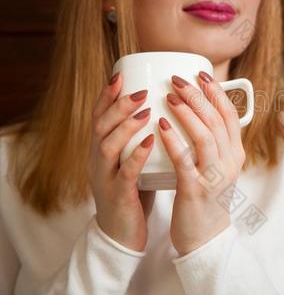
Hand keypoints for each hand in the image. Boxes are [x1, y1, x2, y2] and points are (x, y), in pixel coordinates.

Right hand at [89, 72, 156, 251]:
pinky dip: (137, 155)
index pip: (99, 116)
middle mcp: (99, 160)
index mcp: (103, 149)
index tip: (119, 74)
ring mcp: (105, 177)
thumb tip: (160, 107)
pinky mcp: (117, 195)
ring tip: (145, 110)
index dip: (107, 95)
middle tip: (139, 90)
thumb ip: (137, 137)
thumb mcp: (130, 160)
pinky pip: (125, 173)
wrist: (122, 234)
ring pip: (108, 146)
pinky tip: (150, 142)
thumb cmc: (133, 191)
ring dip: (126, 125)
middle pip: (100, 125)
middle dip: (118, 105)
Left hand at [158, 71, 245, 255]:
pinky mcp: (196, 190)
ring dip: (187, 113)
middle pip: (218, 121)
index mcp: (235, 153)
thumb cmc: (204, 195)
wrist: (204, 237)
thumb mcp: (216, 166)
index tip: (200, 74)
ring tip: (169, 96)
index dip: (216, 92)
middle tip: (177, 79)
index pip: (231, 115)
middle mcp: (230, 162)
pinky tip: (160, 126)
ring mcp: (215, 177)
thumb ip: (211, 140)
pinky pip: (185, 161)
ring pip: (205, 137)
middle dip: (198, 96)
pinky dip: (173, 141)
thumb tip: (198, 110)